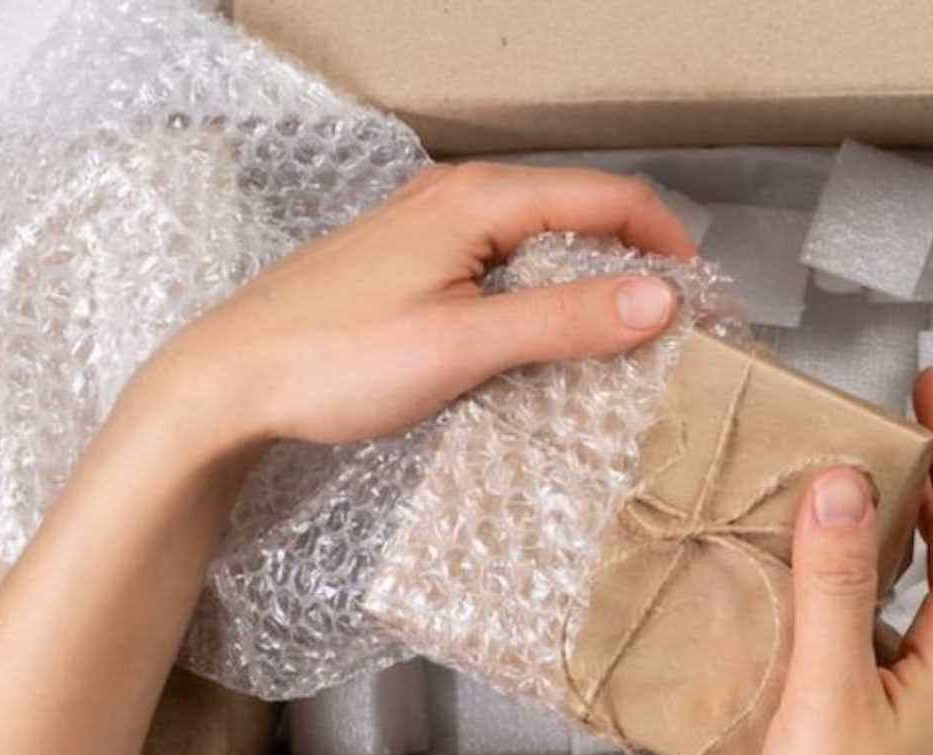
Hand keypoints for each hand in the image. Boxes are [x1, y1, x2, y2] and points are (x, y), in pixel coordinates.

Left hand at [154, 161, 694, 446]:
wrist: (230, 379)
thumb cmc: (334, 359)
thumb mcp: (461, 343)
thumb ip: (561, 319)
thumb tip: (659, 300)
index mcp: (478, 200)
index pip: (606, 197)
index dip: (667, 242)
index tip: (702, 300)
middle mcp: (455, 199)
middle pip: (572, 216)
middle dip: (629, 264)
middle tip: (663, 331)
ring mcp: (425, 232)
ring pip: (532, 246)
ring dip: (580, 286)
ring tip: (610, 347)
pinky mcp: (405, 268)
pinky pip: (493, 270)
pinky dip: (532, 300)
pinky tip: (534, 344)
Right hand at [756, 369, 932, 754]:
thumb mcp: (828, 700)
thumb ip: (834, 592)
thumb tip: (837, 487)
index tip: (932, 383)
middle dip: (932, 477)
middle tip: (886, 425)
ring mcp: (932, 694)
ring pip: (923, 586)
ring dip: (893, 530)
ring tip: (844, 491)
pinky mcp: (894, 714)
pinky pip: (886, 623)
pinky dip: (860, 584)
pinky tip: (815, 587)